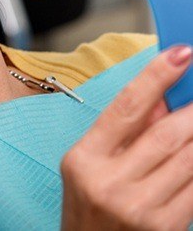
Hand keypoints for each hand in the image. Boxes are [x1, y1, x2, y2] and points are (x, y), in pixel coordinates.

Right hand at [60, 45, 192, 230]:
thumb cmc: (87, 207)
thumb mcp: (91, 163)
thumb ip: (124, 130)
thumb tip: (161, 98)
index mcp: (84, 157)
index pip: (126, 106)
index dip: (156, 76)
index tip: (181, 53)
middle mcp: (110, 182)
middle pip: (167, 132)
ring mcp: (139, 208)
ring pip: (190, 158)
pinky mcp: (165, 228)